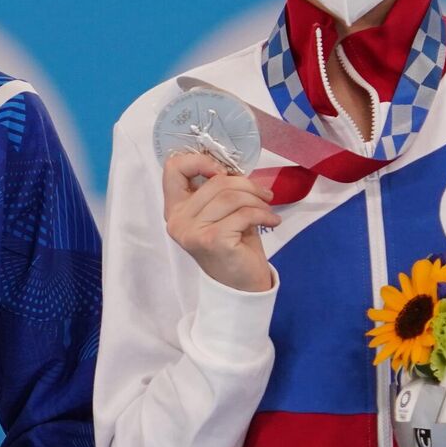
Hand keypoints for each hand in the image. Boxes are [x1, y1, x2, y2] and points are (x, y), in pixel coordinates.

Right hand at [161, 151, 278, 292]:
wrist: (241, 285)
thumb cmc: (233, 244)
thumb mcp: (221, 212)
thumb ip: (218, 190)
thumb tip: (235, 168)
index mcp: (175, 208)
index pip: (173, 168)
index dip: (199, 161)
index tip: (223, 171)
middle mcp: (177, 219)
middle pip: (215, 181)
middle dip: (246, 184)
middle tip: (264, 195)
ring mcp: (192, 231)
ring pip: (230, 196)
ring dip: (257, 200)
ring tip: (267, 209)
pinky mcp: (212, 240)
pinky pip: (243, 213)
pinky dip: (264, 214)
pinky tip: (272, 221)